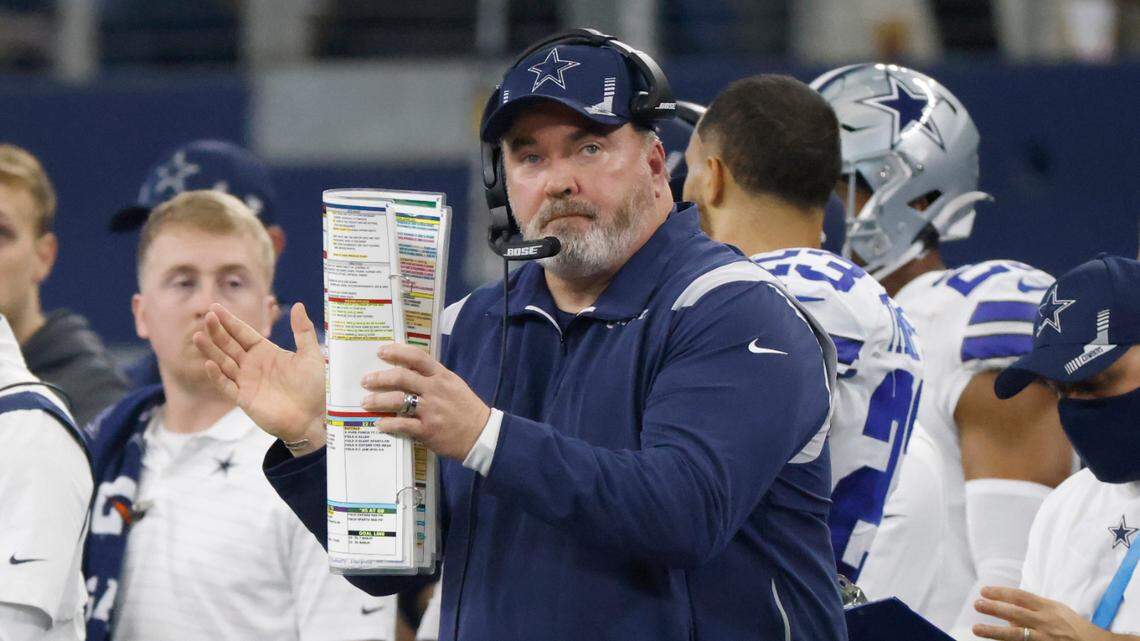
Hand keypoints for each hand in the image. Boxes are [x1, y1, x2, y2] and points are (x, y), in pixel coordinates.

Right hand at [193, 302, 325, 448]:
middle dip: (218, 331)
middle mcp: (253, 365)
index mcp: (266, 352)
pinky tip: (209, 364)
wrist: (315, 416)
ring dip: (211, 351)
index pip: (243, 333)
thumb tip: (298, 305)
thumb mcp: (311, 355)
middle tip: (207, 316)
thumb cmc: (316, 386)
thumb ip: (303, 331)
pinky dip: (217, 376)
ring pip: (223, 363)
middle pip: (230, 345)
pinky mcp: (245, 399)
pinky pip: (227, 386)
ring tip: (198, 336)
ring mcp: (247, 382)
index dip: (229, 321)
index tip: (215, 308)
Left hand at [360, 344, 490, 460]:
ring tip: (365, 402)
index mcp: (442, 376)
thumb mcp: (453, 385)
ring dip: (378, 400)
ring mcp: (431, 410)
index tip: (381, 351)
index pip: (417, 357)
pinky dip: (388, 424)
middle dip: (379, 378)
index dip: (397, 351)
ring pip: (398, 400)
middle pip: (402, 377)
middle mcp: (435, 390)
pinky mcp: (427, 430)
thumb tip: (407, 370)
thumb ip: (433, 377)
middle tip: (366, 380)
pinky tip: (379, 424)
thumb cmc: (465, 408)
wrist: (481, 434)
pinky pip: (402, 425)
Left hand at [974, 586, 1114, 640]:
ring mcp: (1045, 639)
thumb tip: (1008, 614)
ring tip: (977, 629)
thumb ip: (1033, 609)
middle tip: (977, 604)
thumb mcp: (1056, 610)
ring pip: (1017, 635)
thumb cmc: (1073, 626)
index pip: (1020, 597)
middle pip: (1016, 614)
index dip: (1001, 593)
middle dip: (995, 608)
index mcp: (1048, 608)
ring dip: (995, 632)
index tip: (984, 591)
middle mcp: (1046, 623)